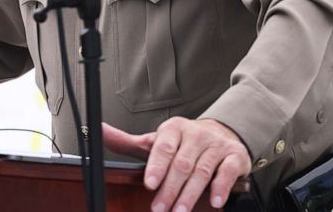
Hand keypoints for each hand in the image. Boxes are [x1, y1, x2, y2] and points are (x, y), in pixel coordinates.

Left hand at [103, 118, 251, 210]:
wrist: (220, 135)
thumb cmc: (183, 143)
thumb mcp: (155, 141)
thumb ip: (127, 141)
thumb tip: (98, 131)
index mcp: (174, 129)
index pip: (164, 147)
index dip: (156, 165)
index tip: (149, 183)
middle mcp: (195, 134)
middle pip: (181, 164)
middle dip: (170, 189)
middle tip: (159, 209)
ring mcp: (215, 145)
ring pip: (202, 170)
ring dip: (191, 194)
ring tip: (180, 211)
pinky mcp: (234, 156)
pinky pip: (227, 171)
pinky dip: (221, 187)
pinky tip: (215, 201)